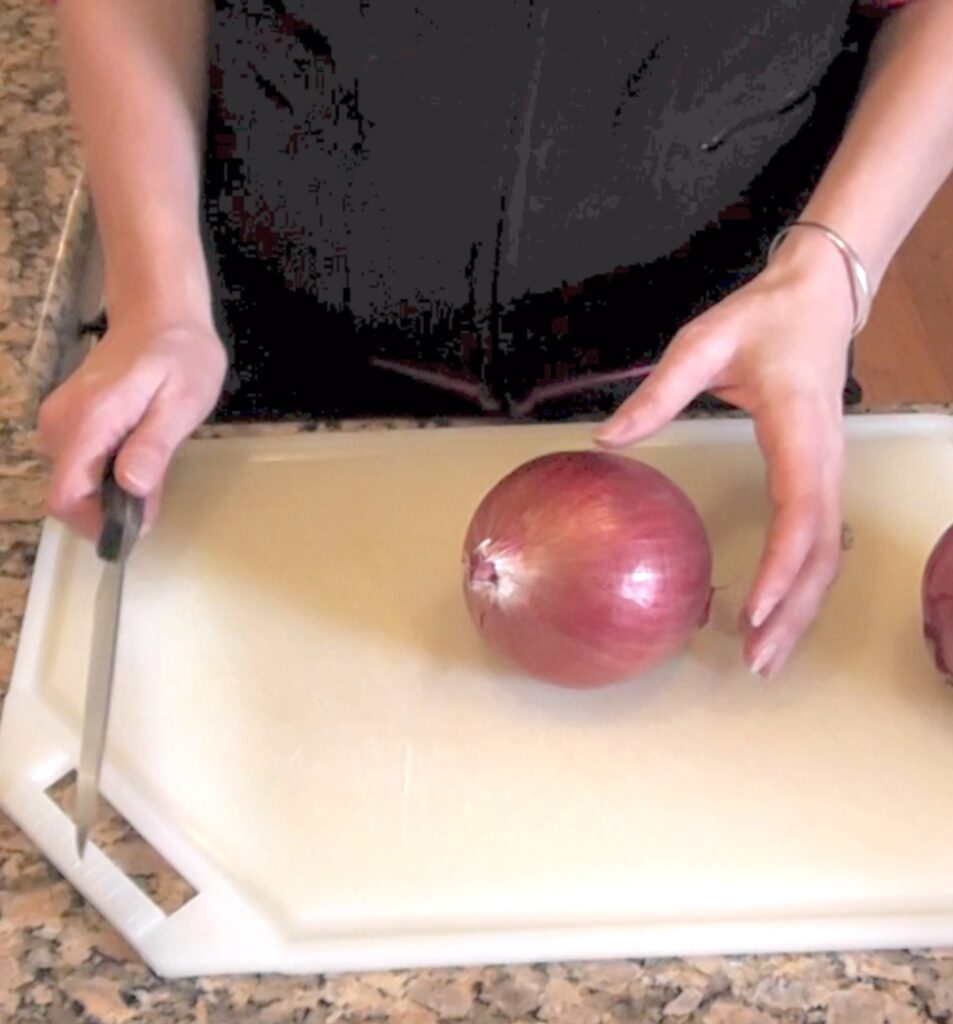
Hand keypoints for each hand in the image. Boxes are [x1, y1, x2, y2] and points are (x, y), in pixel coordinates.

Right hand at [38, 315, 227, 539]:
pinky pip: (77, 464)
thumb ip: (154, 446)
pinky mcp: (64, 420)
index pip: (66, 495)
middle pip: (68, 494)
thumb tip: (129, 487)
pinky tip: (136, 455)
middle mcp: (60, 424)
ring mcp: (58, 421)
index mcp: (89, 422)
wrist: (159, 315)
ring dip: (107, 492)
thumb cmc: (179, 356)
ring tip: (150, 468)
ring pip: (73, 481)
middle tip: (155, 494)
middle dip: (108, 508)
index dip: (96, 523)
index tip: (136, 525)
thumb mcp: (182, 402)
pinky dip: (104, 473)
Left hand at [594, 232, 854, 676]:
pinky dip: (802, 584)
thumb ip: (657, 391)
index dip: (782, 566)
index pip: (800, 511)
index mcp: (798, 430)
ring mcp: (830, 471)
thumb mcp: (702, 343)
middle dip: (793, 611)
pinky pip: (820, 541)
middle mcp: (825, 461)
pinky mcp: (821, 476)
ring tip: (766, 655)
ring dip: (802, 609)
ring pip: (828, 555)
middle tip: (755, 661)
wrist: (817, 299)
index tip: (755, 609)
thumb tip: (605, 438)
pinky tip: (778, 613)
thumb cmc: (762, 319)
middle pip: (821, 552)